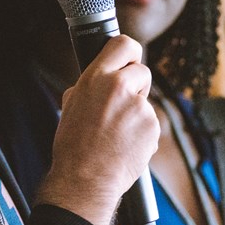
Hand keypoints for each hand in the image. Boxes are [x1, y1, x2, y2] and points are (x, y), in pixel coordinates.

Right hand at [35, 35, 158, 224]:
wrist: (85, 180)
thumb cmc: (74, 146)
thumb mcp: (71, 105)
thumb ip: (90, 86)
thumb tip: (101, 78)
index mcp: (96, 77)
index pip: (123, 44)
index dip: (129, 52)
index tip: (129, 60)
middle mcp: (119, 87)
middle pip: (142, 71)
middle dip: (136, 86)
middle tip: (122, 105)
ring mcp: (139, 107)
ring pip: (146, 101)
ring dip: (137, 113)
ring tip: (117, 134)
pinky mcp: (152, 126)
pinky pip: (151, 123)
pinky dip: (143, 133)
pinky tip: (126, 145)